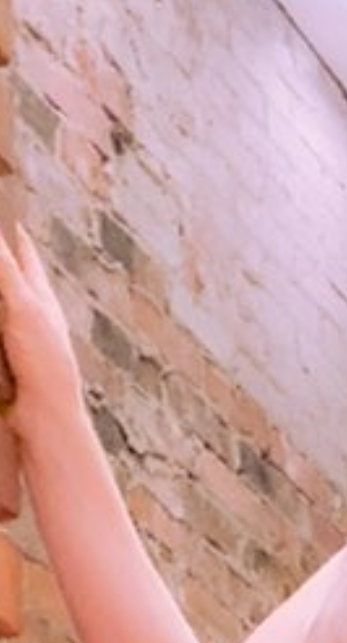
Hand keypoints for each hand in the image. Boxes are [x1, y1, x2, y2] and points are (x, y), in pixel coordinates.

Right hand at [0, 225, 85, 446]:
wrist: (46, 417)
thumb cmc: (43, 360)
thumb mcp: (23, 306)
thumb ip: (5, 270)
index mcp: (43, 300)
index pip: (28, 262)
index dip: (19, 243)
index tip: (17, 226)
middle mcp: (39, 320)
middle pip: (21, 286)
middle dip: (12, 269)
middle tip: (9, 250)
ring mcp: (28, 344)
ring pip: (12, 314)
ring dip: (7, 301)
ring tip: (6, 291)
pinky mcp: (17, 367)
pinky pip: (5, 341)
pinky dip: (3, 326)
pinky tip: (4, 332)